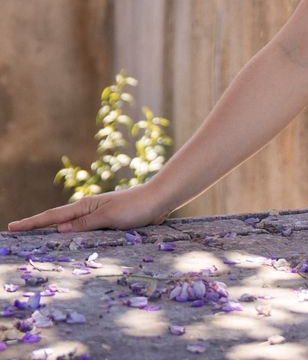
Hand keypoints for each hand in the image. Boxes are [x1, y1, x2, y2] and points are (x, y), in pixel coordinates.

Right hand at [7, 180, 169, 236]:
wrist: (157, 200)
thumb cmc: (134, 207)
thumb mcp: (108, 218)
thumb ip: (84, 225)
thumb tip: (58, 230)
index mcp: (84, 207)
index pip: (52, 217)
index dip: (32, 223)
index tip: (12, 227)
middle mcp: (87, 210)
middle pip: (56, 221)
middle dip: (36, 227)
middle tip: (15, 234)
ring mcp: (95, 216)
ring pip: (69, 228)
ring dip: (52, 232)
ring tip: (33, 240)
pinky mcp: (105, 223)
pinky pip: (82, 231)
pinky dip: (70, 236)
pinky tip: (67, 242)